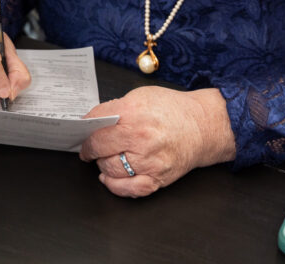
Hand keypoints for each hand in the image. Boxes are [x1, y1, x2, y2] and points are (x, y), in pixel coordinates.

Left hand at [79, 86, 235, 197]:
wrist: (202, 125)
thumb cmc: (172, 109)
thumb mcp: (141, 95)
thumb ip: (117, 107)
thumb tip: (94, 120)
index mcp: (134, 112)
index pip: (97, 121)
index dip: (85, 127)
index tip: (82, 131)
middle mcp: (141, 137)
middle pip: (100, 146)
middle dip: (90, 148)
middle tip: (88, 147)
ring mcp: (149, 160)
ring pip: (111, 169)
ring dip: (101, 164)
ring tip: (103, 158)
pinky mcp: (158, 178)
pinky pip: (130, 189)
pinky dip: (115, 186)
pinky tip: (109, 178)